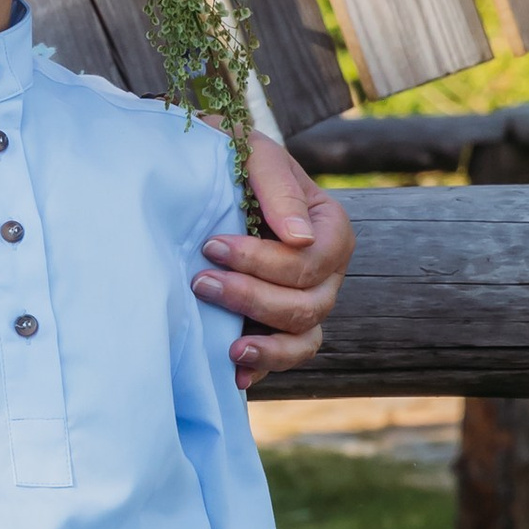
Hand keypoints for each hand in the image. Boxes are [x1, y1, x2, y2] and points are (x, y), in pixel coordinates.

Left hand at [199, 137, 350, 388]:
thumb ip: (278, 189)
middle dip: (252, 298)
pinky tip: (232, 372)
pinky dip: (262, 368)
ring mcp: (305, 303)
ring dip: (266, 346)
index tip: (212, 246)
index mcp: (329, 229)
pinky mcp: (277, 327)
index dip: (264, 261)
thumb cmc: (231, 160)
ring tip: (229, 348)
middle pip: (309, 305)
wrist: (199, 179)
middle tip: (200, 281)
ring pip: (304, 339)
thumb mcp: (253, 156)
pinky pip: (285, 358)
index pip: (312, 261)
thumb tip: (300, 238)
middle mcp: (326, 273)